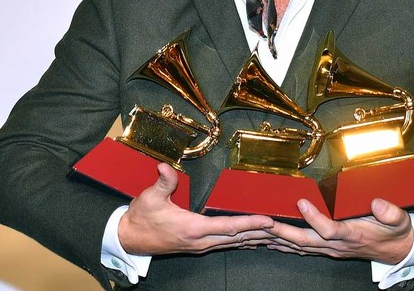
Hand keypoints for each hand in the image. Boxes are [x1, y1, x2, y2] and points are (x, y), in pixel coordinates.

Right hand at [118, 163, 275, 254]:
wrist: (130, 238)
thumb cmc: (141, 217)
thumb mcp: (149, 197)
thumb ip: (163, 182)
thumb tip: (166, 167)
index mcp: (192, 228)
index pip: (228, 226)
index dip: (250, 223)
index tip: (268, 220)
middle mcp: (200, 241)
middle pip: (237, 238)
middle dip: (261, 233)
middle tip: (283, 228)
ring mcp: (200, 246)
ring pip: (234, 243)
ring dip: (255, 238)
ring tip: (275, 235)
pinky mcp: (198, 246)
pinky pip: (227, 244)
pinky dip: (243, 241)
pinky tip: (254, 240)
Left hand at [266, 198, 413, 263]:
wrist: (397, 251)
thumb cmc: (395, 233)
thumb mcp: (399, 220)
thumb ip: (390, 212)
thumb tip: (377, 203)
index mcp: (353, 234)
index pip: (330, 229)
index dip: (314, 217)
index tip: (301, 202)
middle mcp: (338, 244)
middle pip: (306, 241)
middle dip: (283, 232)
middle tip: (265, 222)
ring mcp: (331, 249)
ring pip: (300, 246)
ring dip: (279, 239)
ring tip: (260, 231)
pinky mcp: (327, 248)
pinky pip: (302, 248)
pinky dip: (284, 244)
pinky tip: (271, 240)